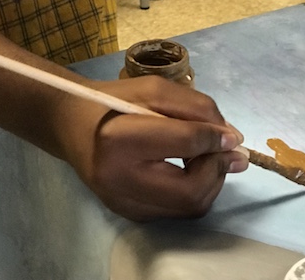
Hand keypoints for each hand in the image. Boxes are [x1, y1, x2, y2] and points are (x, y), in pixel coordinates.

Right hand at [57, 75, 248, 221]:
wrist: (71, 126)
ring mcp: (122, 203)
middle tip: (224, 151)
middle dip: (217, 170)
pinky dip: (193, 190)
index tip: (234, 136)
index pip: (186, 144)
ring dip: (210, 182)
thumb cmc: (111, 101)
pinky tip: (186, 170)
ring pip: (189, 207)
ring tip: (204, 157)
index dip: (217, 138)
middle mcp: (118, 179)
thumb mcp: (153, 90)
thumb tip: (232, 140)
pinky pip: (177, 211)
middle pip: (192, 191)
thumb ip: (196, 109)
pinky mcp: (128, 213)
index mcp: (120, 139)